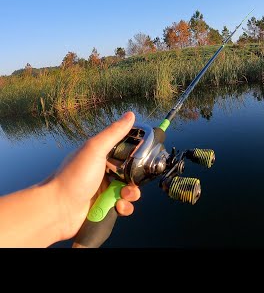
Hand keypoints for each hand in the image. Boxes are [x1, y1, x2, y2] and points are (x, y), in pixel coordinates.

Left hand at [48, 111, 140, 240]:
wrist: (57, 209)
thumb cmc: (74, 176)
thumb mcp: (95, 149)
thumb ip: (114, 133)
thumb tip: (131, 114)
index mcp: (101, 156)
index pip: (126, 152)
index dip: (137, 155)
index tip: (145, 158)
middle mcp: (103, 172)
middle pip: (130, 173)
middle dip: (136, 178)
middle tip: (133, 181)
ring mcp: (104, 190)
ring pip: (129, 190)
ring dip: (131, 194)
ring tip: (123, 196)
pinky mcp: (104, 207)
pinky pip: (123, 206)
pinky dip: (124, 207)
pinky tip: (117, 207)